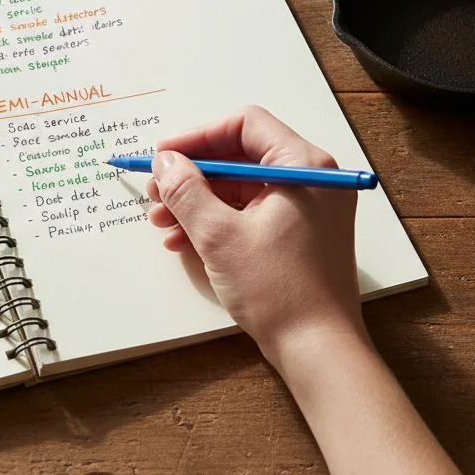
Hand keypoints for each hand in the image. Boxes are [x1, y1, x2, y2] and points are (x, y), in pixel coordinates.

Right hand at [146, 105, 365, 363]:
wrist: (317, 349)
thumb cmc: (279, 290)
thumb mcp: (219, 235)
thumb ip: (187, 190)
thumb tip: (165, 161)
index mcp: (304, 166)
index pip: (244, 125)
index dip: (198, 137)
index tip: (164, 157)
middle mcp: (312, 179)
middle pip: (240, 156)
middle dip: (193, 174)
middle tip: (157, 192)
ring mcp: (308, 208)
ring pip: (240, 187)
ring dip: (198, 201)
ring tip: (162, 222)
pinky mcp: (299, 234)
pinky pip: (250, 212)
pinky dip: (217, 221)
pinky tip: (183, 241)